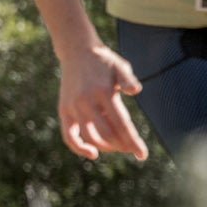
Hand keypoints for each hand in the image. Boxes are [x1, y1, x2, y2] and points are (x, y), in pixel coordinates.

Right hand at [57, 43, 148, 161]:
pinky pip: (69, 136)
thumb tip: (136, 91)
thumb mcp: (120, 66)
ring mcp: (73, 107)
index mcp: (103, 92)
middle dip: (122, 146)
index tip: (142, 155)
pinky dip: (79, 148)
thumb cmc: (104, 61)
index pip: (121, 124)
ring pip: (89, 137)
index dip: (133, 142)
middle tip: (132, 149)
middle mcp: (86, 101)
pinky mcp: (64, 110)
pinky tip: (93, 153)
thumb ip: (128, 79)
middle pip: (107, 134)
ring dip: (106, 147)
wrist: (77, 51)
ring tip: (117, 147)